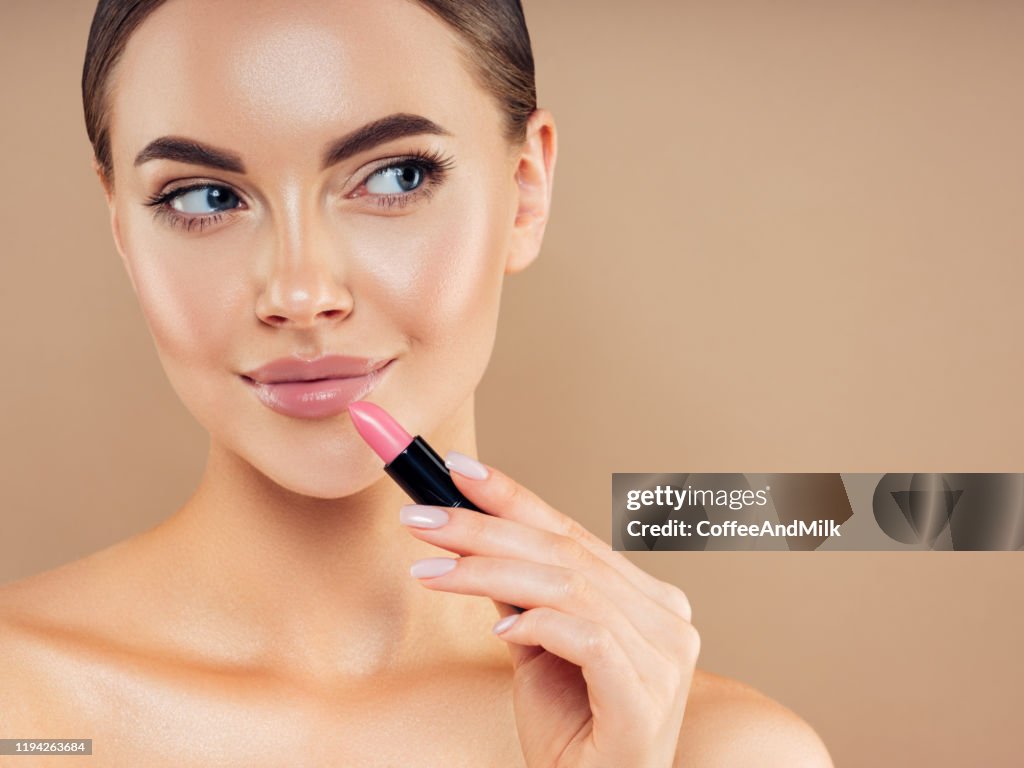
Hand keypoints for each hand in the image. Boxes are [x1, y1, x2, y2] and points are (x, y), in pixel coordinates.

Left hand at [400, 451, 699, 767]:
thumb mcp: (538, 648)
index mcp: (647, 597)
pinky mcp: (647, 698)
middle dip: (484, 529)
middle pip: (564, 553)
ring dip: (488, 573)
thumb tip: (472, 537)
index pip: (571, 531)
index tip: (456, 470)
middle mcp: (666, 617)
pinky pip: (588, 639)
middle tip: (422, 518)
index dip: (513, 497)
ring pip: (568, 587)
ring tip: (430, 570)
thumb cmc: (571, 728)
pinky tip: (500, 631)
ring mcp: (664, 657)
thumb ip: (522, 594)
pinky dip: (539, 626)